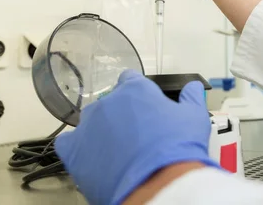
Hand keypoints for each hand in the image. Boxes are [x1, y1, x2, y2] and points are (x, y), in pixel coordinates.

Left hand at [55, 71, 217, 204]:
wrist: (157, 183)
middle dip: (121, 113)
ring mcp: (88, 126)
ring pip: (90, 122)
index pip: (129, 79)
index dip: (137, 91)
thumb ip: (191, 99)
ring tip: (117, 149)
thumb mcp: (194, 118)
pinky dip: (78, 148)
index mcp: (135, 90)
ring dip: (100, 130)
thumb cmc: (177, 146)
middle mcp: (108, 102)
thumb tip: (193, 88)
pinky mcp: (74, 151)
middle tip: (137, 133)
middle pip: (110, 102)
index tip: (144, 104)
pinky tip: (92, 157)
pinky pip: (68, 143)